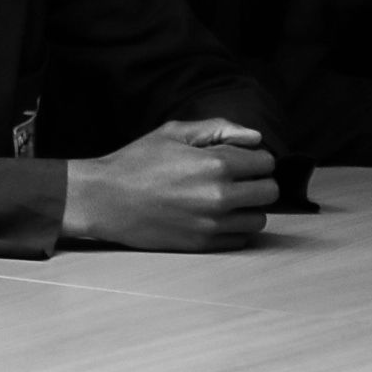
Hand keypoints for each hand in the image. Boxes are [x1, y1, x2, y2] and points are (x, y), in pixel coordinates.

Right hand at [62, 119, 275, 251]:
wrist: (102, 198)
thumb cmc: (135, 163)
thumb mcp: (172, 133)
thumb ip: (218, 129)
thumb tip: (254, 139)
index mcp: (216, 164)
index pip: (266, 162)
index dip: (252, 158)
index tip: (236, 160)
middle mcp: (220, 195)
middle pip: (269, 192)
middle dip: (255, 182)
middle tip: (232, 180)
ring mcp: (212, 223)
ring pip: (259, 218)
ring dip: (246, 208)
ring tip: (222, 200)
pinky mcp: (202, 243)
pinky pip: (240, 238)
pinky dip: (233, 228)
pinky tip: (212, 217)